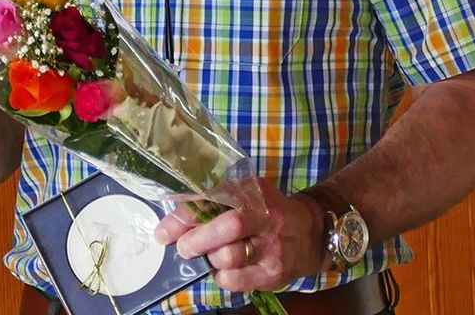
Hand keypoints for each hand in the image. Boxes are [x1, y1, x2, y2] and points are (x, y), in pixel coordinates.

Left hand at [152, 179, 323, 292]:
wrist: (310, 233)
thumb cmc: (266, 210)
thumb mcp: (244, 194)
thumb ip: (212, 201)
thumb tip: (173, 223)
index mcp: (253, 192)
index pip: (214, 200)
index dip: (185, 216)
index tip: (164, 232)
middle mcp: (266, 218)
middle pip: (226, 229)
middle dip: (196, 240)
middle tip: (184, 248)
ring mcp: (272, 248)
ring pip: (228, 258)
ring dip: (210, 259)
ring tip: (210, 256)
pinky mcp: (273, 274)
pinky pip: (236, 281)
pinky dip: (221, 277)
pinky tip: (224, 269)